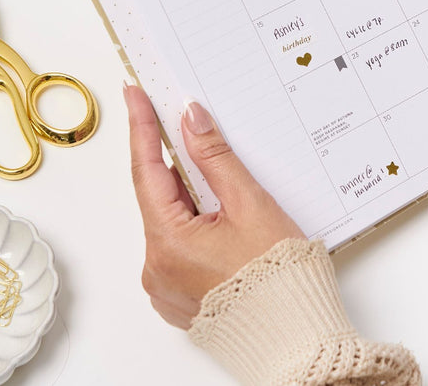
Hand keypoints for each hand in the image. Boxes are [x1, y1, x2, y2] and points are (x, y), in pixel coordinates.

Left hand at [124, 83, 304, 328]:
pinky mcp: (179, 297)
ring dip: (191, 197)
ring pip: (172, 222)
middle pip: (161, 197)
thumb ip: (216, 158)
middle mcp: (157, 267)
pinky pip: (179, 248)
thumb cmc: (278, 275)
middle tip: (186, 123)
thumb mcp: (250, 204)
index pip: (149, 169)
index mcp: (168, 242)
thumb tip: (191, 118)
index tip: (134, 93)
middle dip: (176, 162)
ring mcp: (165, 286)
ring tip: (226, 188)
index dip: (142, 126)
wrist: (294, 334)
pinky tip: (221, 219)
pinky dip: (195, 225)